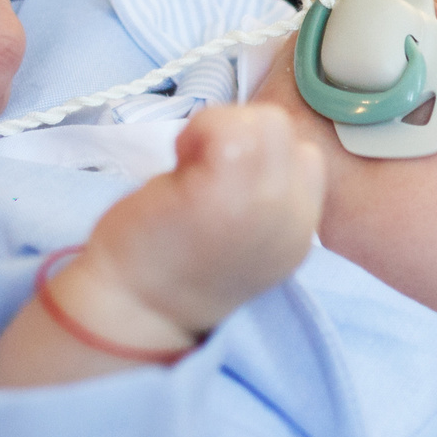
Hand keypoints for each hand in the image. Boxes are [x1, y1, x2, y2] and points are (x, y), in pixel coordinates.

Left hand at [77, 103, 324, 338]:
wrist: (134, 313)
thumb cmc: (170, 266)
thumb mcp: (242, 234)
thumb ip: (260, 196)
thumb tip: (248, 146)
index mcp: (297, 231)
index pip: (303, 158)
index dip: (257, 152)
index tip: (217, 177)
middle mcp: (293, 219)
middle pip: (286, 132)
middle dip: (240, 133)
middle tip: (199, 168)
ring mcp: (264, 204)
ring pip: (268, 122)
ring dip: (220, 128)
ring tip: (190, 164)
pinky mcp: (224, 192)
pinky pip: (228, 128)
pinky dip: (200, 130)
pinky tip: (178, 160)